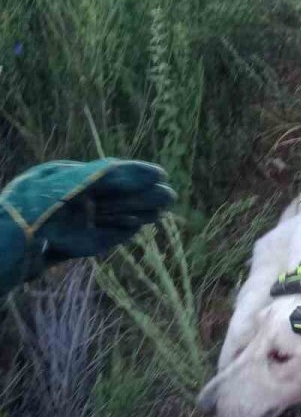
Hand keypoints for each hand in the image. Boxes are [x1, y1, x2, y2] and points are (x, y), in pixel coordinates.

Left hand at [0, 158, 175, 291]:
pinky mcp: (78, 246)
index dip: (136, 173)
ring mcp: (78, 223)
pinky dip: (123, 231)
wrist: (13, 239)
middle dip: (143, 195)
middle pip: (116, 195)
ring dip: (139, 212)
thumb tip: (136, 170)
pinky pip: (105, 237)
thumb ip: (105, 175)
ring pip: (114, 216)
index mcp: (71, 179)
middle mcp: (76, 200)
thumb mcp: (71, 180)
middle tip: (170, 196)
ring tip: (162, 211)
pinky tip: (139, 226)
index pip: (110, 173)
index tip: (159, 174)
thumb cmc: (37, 202)